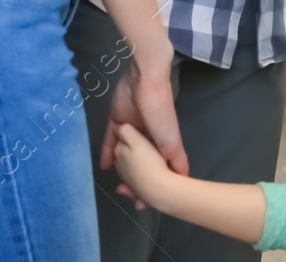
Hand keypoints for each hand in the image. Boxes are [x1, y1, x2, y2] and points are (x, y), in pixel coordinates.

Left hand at [101, 51, 185, 204]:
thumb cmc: (161, 112)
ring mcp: (131, 131)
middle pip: (141, 164)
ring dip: (121, 170)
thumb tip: (182, 179)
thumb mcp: (171, 139)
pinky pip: (109, 142)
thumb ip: (175, 158)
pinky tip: (103, 166)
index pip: (159, 168)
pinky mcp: (117, 122)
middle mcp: (147, 139)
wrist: (145, 81)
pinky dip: (106, 154)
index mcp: (162, 144)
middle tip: (129, 197)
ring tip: (117, 187)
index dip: (156, 185)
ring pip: (124, 155)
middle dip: (136, 181)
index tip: (148, 202)